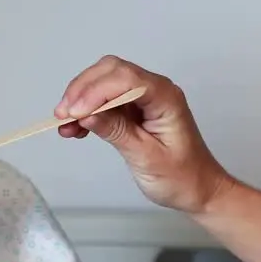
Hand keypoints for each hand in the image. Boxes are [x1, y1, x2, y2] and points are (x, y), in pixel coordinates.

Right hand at [55, 55, 235, 214]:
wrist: (198, 189)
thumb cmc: (181, 177)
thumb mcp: (146, 158)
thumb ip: (117, 132)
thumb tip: (87, 114)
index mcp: (165, 97)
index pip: (126, 79)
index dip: (95, 91)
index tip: (74, 113)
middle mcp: (155, 90)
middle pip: (112, 72)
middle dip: (83, 90)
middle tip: (62, 116)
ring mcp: (144, 98)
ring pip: (105, 82)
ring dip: (81, 99)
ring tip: (64, 125)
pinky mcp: (135, 109)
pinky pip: (106, 101)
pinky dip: (88, 111)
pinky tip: (75, 128)